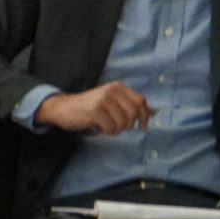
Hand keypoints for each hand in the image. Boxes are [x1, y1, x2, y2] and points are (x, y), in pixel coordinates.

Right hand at [37, 81, 152, 134]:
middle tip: (116, 126)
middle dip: (127, 125)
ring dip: (114, 129)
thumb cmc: (91, 107)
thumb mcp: (113, 102)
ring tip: (104, 124)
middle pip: (133, 113)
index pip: (140, 101)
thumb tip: (155, 111)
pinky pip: (111, 128)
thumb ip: (131, 105)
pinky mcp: (95, 110)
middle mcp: (112, 91)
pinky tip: (97, 126)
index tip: (142, 127)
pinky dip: (106, 131)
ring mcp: (103, 100)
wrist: (63, 108)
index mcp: (118, 87)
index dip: (144, 116)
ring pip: (122, 123)